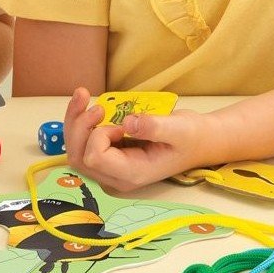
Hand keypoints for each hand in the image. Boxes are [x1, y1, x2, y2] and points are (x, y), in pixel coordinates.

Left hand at [63, 87, 212, 193]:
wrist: (199, 141)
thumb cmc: (191, 136)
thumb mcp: (179, 128)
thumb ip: (154, 127)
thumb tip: (128, 123)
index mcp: (133, 174)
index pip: (95, 158)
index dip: (98, 135)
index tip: (118, 123)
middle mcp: (117, 176)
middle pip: (79, 157)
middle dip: (79, 127)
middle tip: (96, 104)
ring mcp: (111, 169)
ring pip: (75, 151)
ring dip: (75, 122)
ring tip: (84, 96)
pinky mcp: (109, 157)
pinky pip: (83, 144)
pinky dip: (79, 122)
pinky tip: (84, 102)